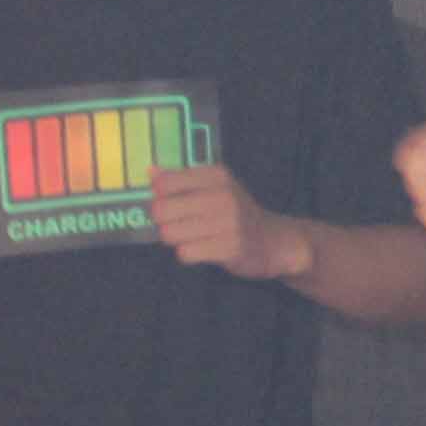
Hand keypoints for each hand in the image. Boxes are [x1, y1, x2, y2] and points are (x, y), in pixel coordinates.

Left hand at [143, 163, 313, 284]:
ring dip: (176, 239)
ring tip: (191, 237)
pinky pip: (186, 253)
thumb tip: (150, 172)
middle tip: (177, 224)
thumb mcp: (216, 187)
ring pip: (170, 233)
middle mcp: (223, 195)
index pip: (164, 183)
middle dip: (163, 221)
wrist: (275, 241)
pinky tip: (202, 249)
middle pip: (162, 210)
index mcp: (216, 176)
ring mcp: (228, 223)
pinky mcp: (229, 248)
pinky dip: (188, 254)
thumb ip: (182, 179)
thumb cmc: (237, 213)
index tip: (169, 202)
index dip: (158, 196)